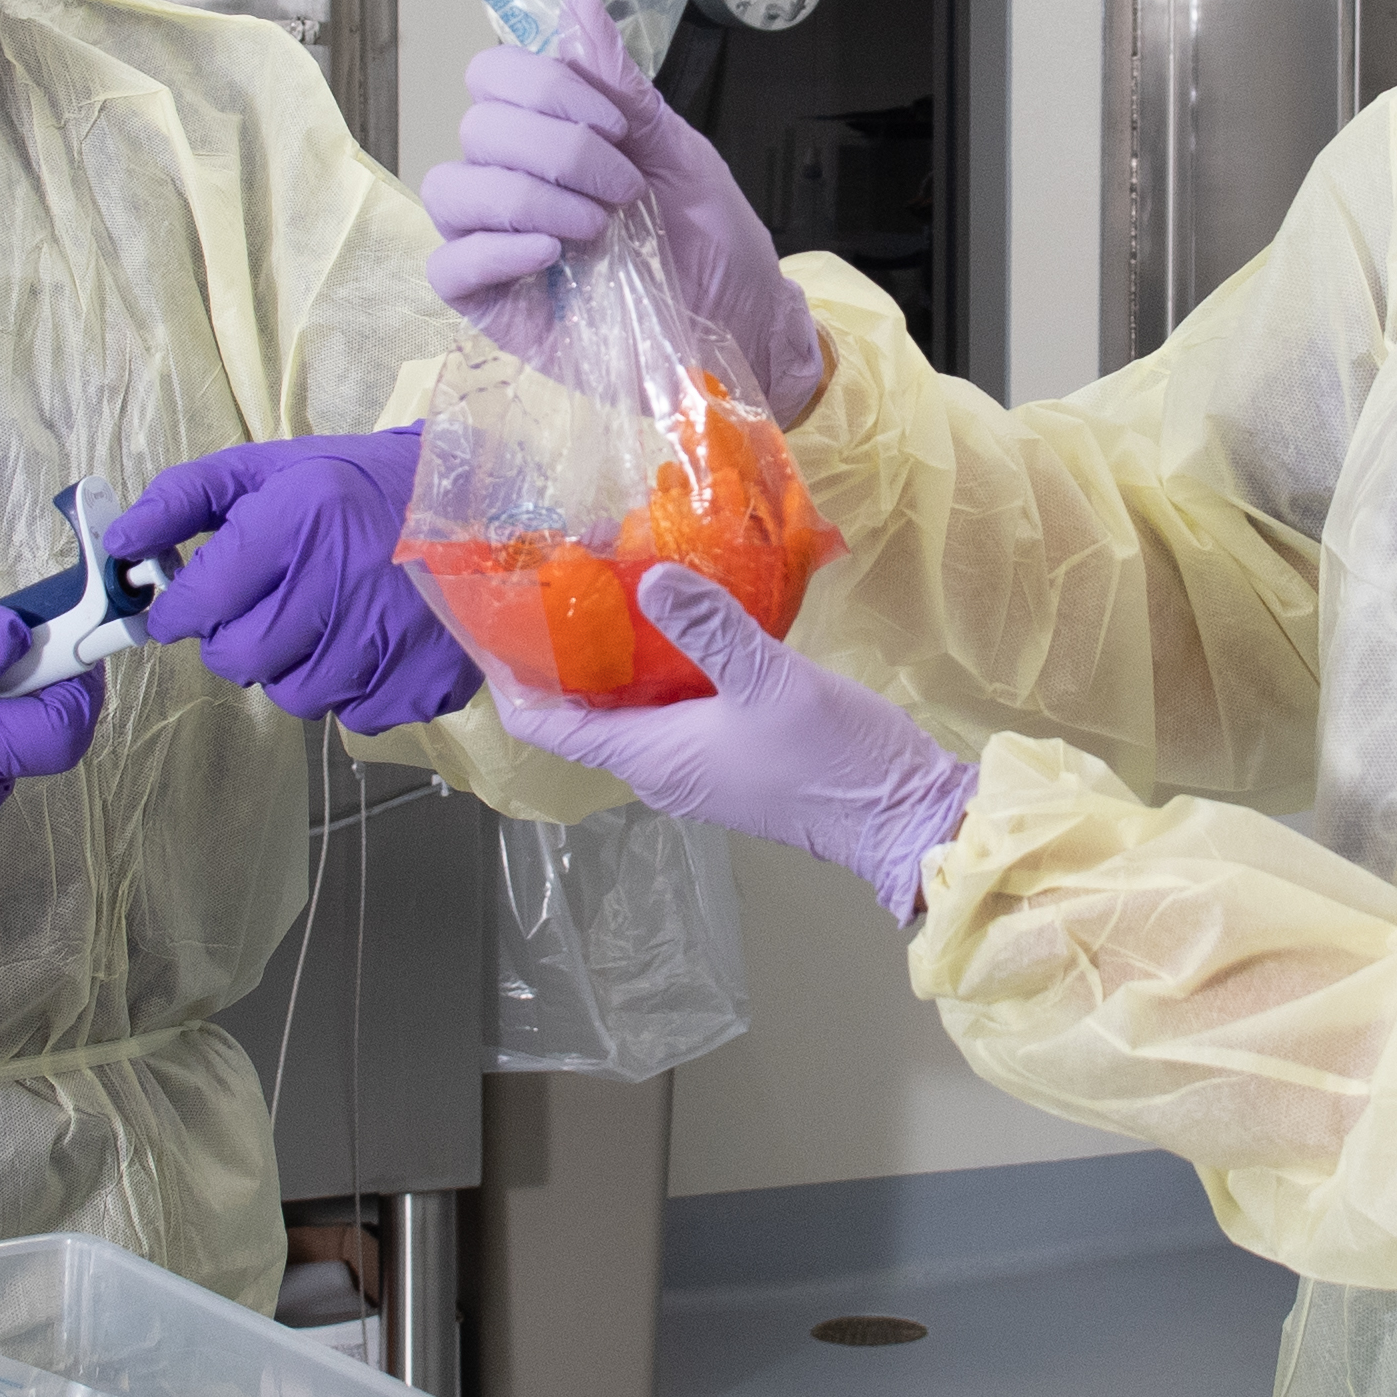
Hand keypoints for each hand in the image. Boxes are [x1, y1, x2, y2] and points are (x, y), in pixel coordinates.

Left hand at [109, 436, 482, 735]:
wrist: (481, 503)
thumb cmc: (364, 484)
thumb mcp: (273, 467)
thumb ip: (186, 498)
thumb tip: (120, 542)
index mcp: (302, 518)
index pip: (199, 599)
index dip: (178, 607)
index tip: (183, 604)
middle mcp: (344, 581)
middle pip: (238, 657)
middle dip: (233, 638)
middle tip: (262, 608)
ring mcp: (389, 640)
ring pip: (290, 695)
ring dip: (291, 666)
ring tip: (324, 618)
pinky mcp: (423, 681)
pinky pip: (350, 715)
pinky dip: (348, 687)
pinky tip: (368, 640)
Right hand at [420, 0, 826, 421]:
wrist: (740, 325)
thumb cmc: (711, 239)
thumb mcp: (679, 151)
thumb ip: (621, 86)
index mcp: (546, 133)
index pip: (492, 75)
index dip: (546, 86)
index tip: (615, 126)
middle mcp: (508, 178)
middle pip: (477, 127)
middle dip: (559, 148)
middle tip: (625, 191)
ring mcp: (493, 242)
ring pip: (450, 188)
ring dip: (530, 197)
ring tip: (596, 229)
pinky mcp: (490, 305)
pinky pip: (447, 266)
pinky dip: (495, 250)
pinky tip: (554, 255)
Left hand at [495, 567, 974, 921]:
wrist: (902, 818)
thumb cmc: (831, 759)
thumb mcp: (770, 680)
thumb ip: (710, 627)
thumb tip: (652, 578)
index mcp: (653, 757)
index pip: (552, 726)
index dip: (515, 680)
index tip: (493, 625)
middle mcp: (663, 770)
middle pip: (587, 714)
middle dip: (566, 657)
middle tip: (556, 583)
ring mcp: (698, 768)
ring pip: (634, 711)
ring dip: (619, 661)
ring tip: (612, 589)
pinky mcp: (731, 759)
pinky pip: (675, 712)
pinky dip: (664, 671)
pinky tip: (684, 624)